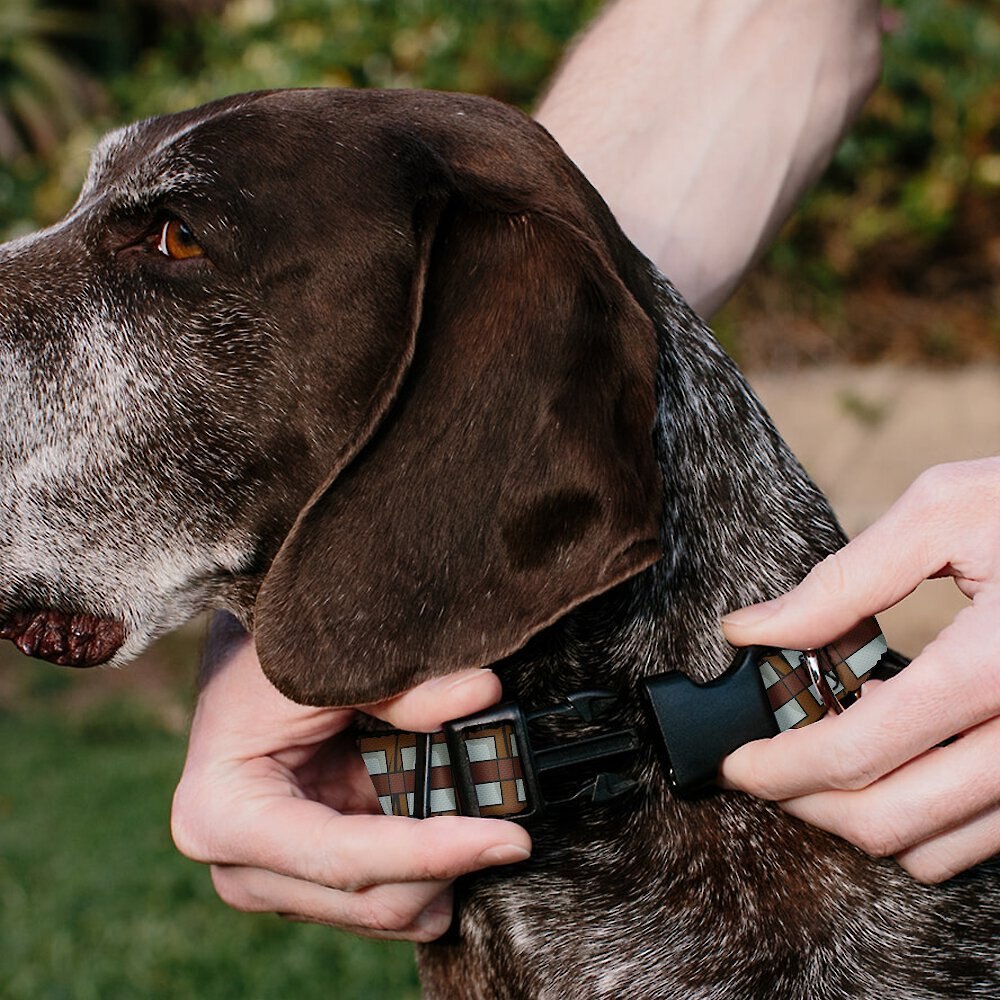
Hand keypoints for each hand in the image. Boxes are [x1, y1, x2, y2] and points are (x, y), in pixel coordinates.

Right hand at [170, 614, 530, 940]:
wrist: (239, 663)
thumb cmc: (267, 659)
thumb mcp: (327, 666)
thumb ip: (403, 690)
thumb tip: (482, 693)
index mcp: (225, 818)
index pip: (347, 858)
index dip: (434, 852)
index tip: (508, 840)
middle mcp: (241, 868)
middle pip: (369, 898)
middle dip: (447, 866)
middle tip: (510, 824)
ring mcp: (275, 879)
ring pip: (384, 908)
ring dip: (441, 870)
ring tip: (478, 813)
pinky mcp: (310, 876)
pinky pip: (386, 893)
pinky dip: (428, 866)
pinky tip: (452, 825)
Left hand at [720, 458, 999, 882]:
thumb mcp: (945, 512)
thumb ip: (841, 581)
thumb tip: (751, 630)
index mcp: (993, 668)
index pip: (855, 753)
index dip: (777, 768)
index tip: (735, 761)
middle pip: (891, 823)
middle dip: (808, 805)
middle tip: (766, 769)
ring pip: (939, 848)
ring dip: (865, 816)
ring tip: (827, 755)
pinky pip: (986, 835)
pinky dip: (925, 812)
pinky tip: (901, 749)